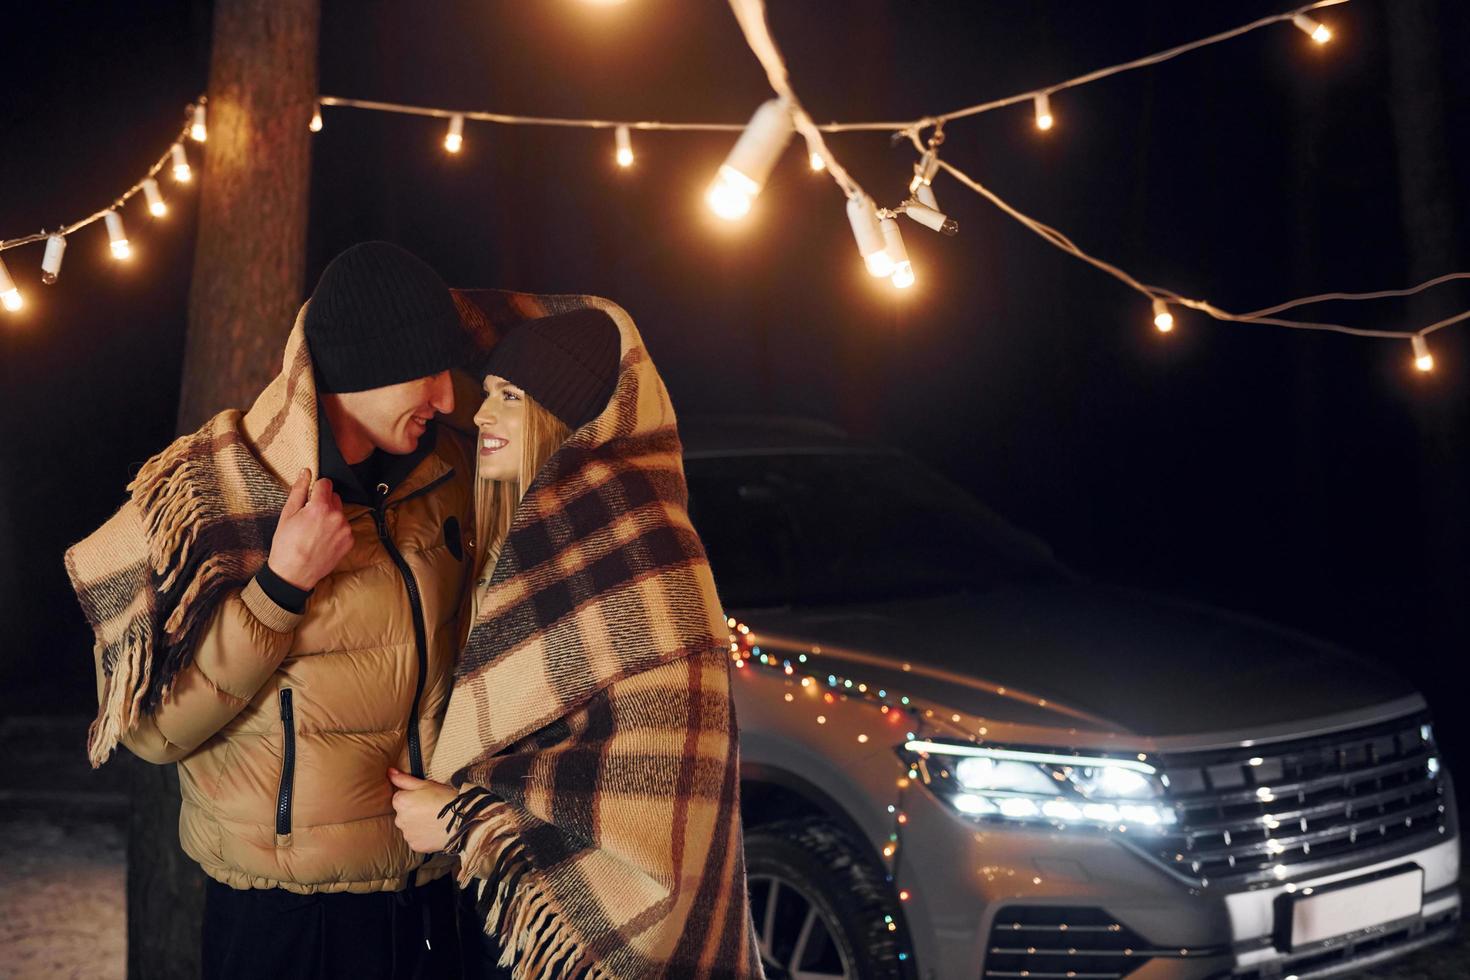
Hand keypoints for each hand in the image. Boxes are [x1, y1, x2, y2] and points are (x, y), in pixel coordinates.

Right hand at [267, 469, 352, 589]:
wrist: (293, 574)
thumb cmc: (286, 544)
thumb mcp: (287, 514)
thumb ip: (299, 490)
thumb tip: (306, 472)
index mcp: (321, 507)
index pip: (326, 483)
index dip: (316, 488)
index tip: (309, 498)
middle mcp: (337, 516)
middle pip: (334, 497)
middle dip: (323, 502)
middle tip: (309, 517)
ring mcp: (345, 529)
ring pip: (340, 512)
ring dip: (330, 516)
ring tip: (315, 531)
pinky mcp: (350, 541)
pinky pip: (344, 527)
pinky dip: (335, 530)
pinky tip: (322, 539)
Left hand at [388, 768, 458, 853]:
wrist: (461, 820)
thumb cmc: (444, 798)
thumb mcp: (425, 784)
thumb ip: (403, 779)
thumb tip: (389, 772)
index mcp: (400, 802)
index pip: (400, 798)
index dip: (413, 797)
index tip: (426, 798)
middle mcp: (399, 819)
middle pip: (403, 814)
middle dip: (414, 812)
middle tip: (431, 809)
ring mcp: (407, 834)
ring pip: (409, 827)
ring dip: (418, 825)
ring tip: (434, 820)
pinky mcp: (415, 846)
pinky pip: (416, 839)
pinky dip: (423, 836)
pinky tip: (434, 830)